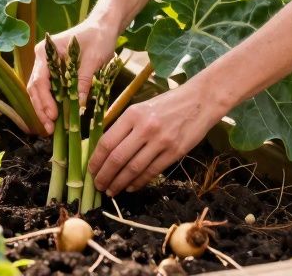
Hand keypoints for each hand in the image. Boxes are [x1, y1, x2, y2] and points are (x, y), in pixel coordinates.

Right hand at [26, 22, 118, 133]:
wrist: (103, 26)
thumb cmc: (98, 38)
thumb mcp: (93, 59)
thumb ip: (83, 81)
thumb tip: (78, 106)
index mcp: (47, 51)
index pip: (40, 80)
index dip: (44, 100)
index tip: (53, 116)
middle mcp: (42, 58)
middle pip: (35, 88)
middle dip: (41, 109)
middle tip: (50, 128)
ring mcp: (46, 64)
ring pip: (39, 90)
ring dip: (43, 108)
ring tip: (51, 127)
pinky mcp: (54, 71)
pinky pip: (48, 89)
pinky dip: (50, 102)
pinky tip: (56, 116)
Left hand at [87, 81, 226, 195]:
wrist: (200, 101)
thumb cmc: (168, 104)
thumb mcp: (142, 107)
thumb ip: (125, 125)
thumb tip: (105, 149)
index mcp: (133, 114)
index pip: (107, 142)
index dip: (96, 160)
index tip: (91, 171)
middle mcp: (145, 128)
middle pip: (117, 158)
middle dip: (104, 176)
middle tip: (98, 186)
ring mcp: (161, 141)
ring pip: (133, 169)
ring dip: (119, 183)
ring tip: (112, 190)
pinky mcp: (175, 152)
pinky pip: (151, 172)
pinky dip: (138, 182)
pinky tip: (130, 186)